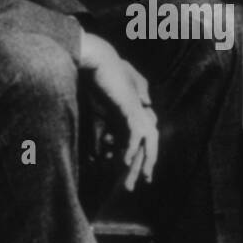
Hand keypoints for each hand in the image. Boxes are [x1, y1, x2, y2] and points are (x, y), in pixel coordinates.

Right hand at [79, 32, 158, 189]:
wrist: (96, 58)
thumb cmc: (95, 74)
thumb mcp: (101, 101)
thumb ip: (105, 117)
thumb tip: (106, 136)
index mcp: (133, 110)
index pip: (138, 140)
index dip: (135, 157)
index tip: (127, 174)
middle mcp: (140, 111)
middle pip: (147, 144)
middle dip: (143, 165)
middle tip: (138, 184)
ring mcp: (138, 109)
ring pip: (145, 142)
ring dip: (138, 163)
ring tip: (132, 180)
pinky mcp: (131, 108)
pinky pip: (134, 134)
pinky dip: (130, 149)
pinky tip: (122, 163)